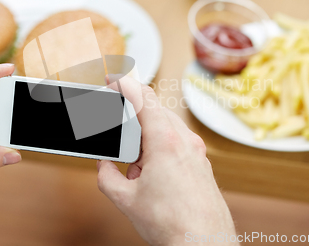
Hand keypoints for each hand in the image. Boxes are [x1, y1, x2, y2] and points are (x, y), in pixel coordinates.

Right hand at [97, 76, 237, 244]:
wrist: (205, 244)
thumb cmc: (172, 224)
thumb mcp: (125, 199)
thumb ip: (106, 176)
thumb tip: (104, 166)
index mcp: (165, 141)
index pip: (142, 97)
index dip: (124, 83)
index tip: (112, 79)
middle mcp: (185, 140)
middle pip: (155, 111)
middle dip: (133, 122)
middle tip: (121, 146)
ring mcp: (197, 151)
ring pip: (167, 127)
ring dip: (147, 139)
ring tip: (137, 170)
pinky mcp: (202, 163)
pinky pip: (178, 143)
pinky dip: (161, 150)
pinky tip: (153, 176)